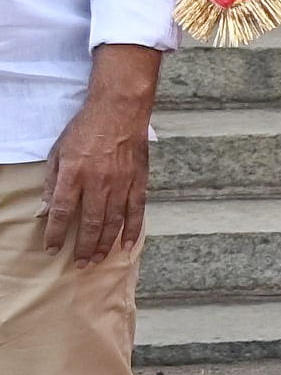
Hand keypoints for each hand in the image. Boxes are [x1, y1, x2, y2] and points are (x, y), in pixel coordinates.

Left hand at [42, 45, 156, 264]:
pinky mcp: (139, 181)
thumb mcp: (59, 152)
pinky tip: (128, 245)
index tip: (52, 249)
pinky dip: (133, 230)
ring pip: (113, 222)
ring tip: (97, 259)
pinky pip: (137, 211)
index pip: (63, 212)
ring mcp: (122, 183)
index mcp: (74, 174)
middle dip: (83, 247)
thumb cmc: (86, 129)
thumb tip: (46, 209)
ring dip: (105, 243)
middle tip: (79, 264)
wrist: (120, 111)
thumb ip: (53, 182)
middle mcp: (98, 182)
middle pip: (90, 223)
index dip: (56, 234)